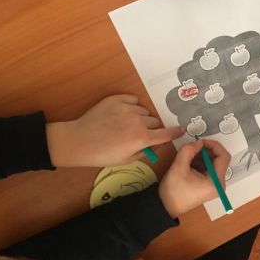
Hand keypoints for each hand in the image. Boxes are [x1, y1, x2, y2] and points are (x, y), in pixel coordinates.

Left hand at [46, 94, 183, 166]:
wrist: (78, 141)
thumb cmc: (102, 155)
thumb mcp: (126, 160)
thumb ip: (144, 152)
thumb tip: (154, 145)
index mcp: (142, 139)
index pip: (166, 134)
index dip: (175, 132)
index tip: (181, 130)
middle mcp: (138, 122)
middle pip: (155, 122)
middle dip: (152, 128)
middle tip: (141, 134)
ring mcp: (127, 109)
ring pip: (143, 112)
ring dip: (140, 118)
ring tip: (126, 125)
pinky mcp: (116, 100)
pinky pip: (133, 100)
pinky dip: (131, 106)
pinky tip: (123, 113)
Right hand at [159, 139, 230, 217]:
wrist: (166, 207)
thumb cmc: (173, 191)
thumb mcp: (179, 167)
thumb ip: (189, 150)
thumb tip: (198, 142)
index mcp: (216, 182)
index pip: (224, 157)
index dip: (213, 145)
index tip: (201, 141)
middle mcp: (219, 184)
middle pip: (219, 159)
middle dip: (206, 151)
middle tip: (193, 147)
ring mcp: (214, 185)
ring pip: (213, 163)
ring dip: (202, 156)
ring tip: (188, 156)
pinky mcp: (209, 185)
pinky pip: (208, 168)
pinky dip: (200, 162)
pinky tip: (189, 163)